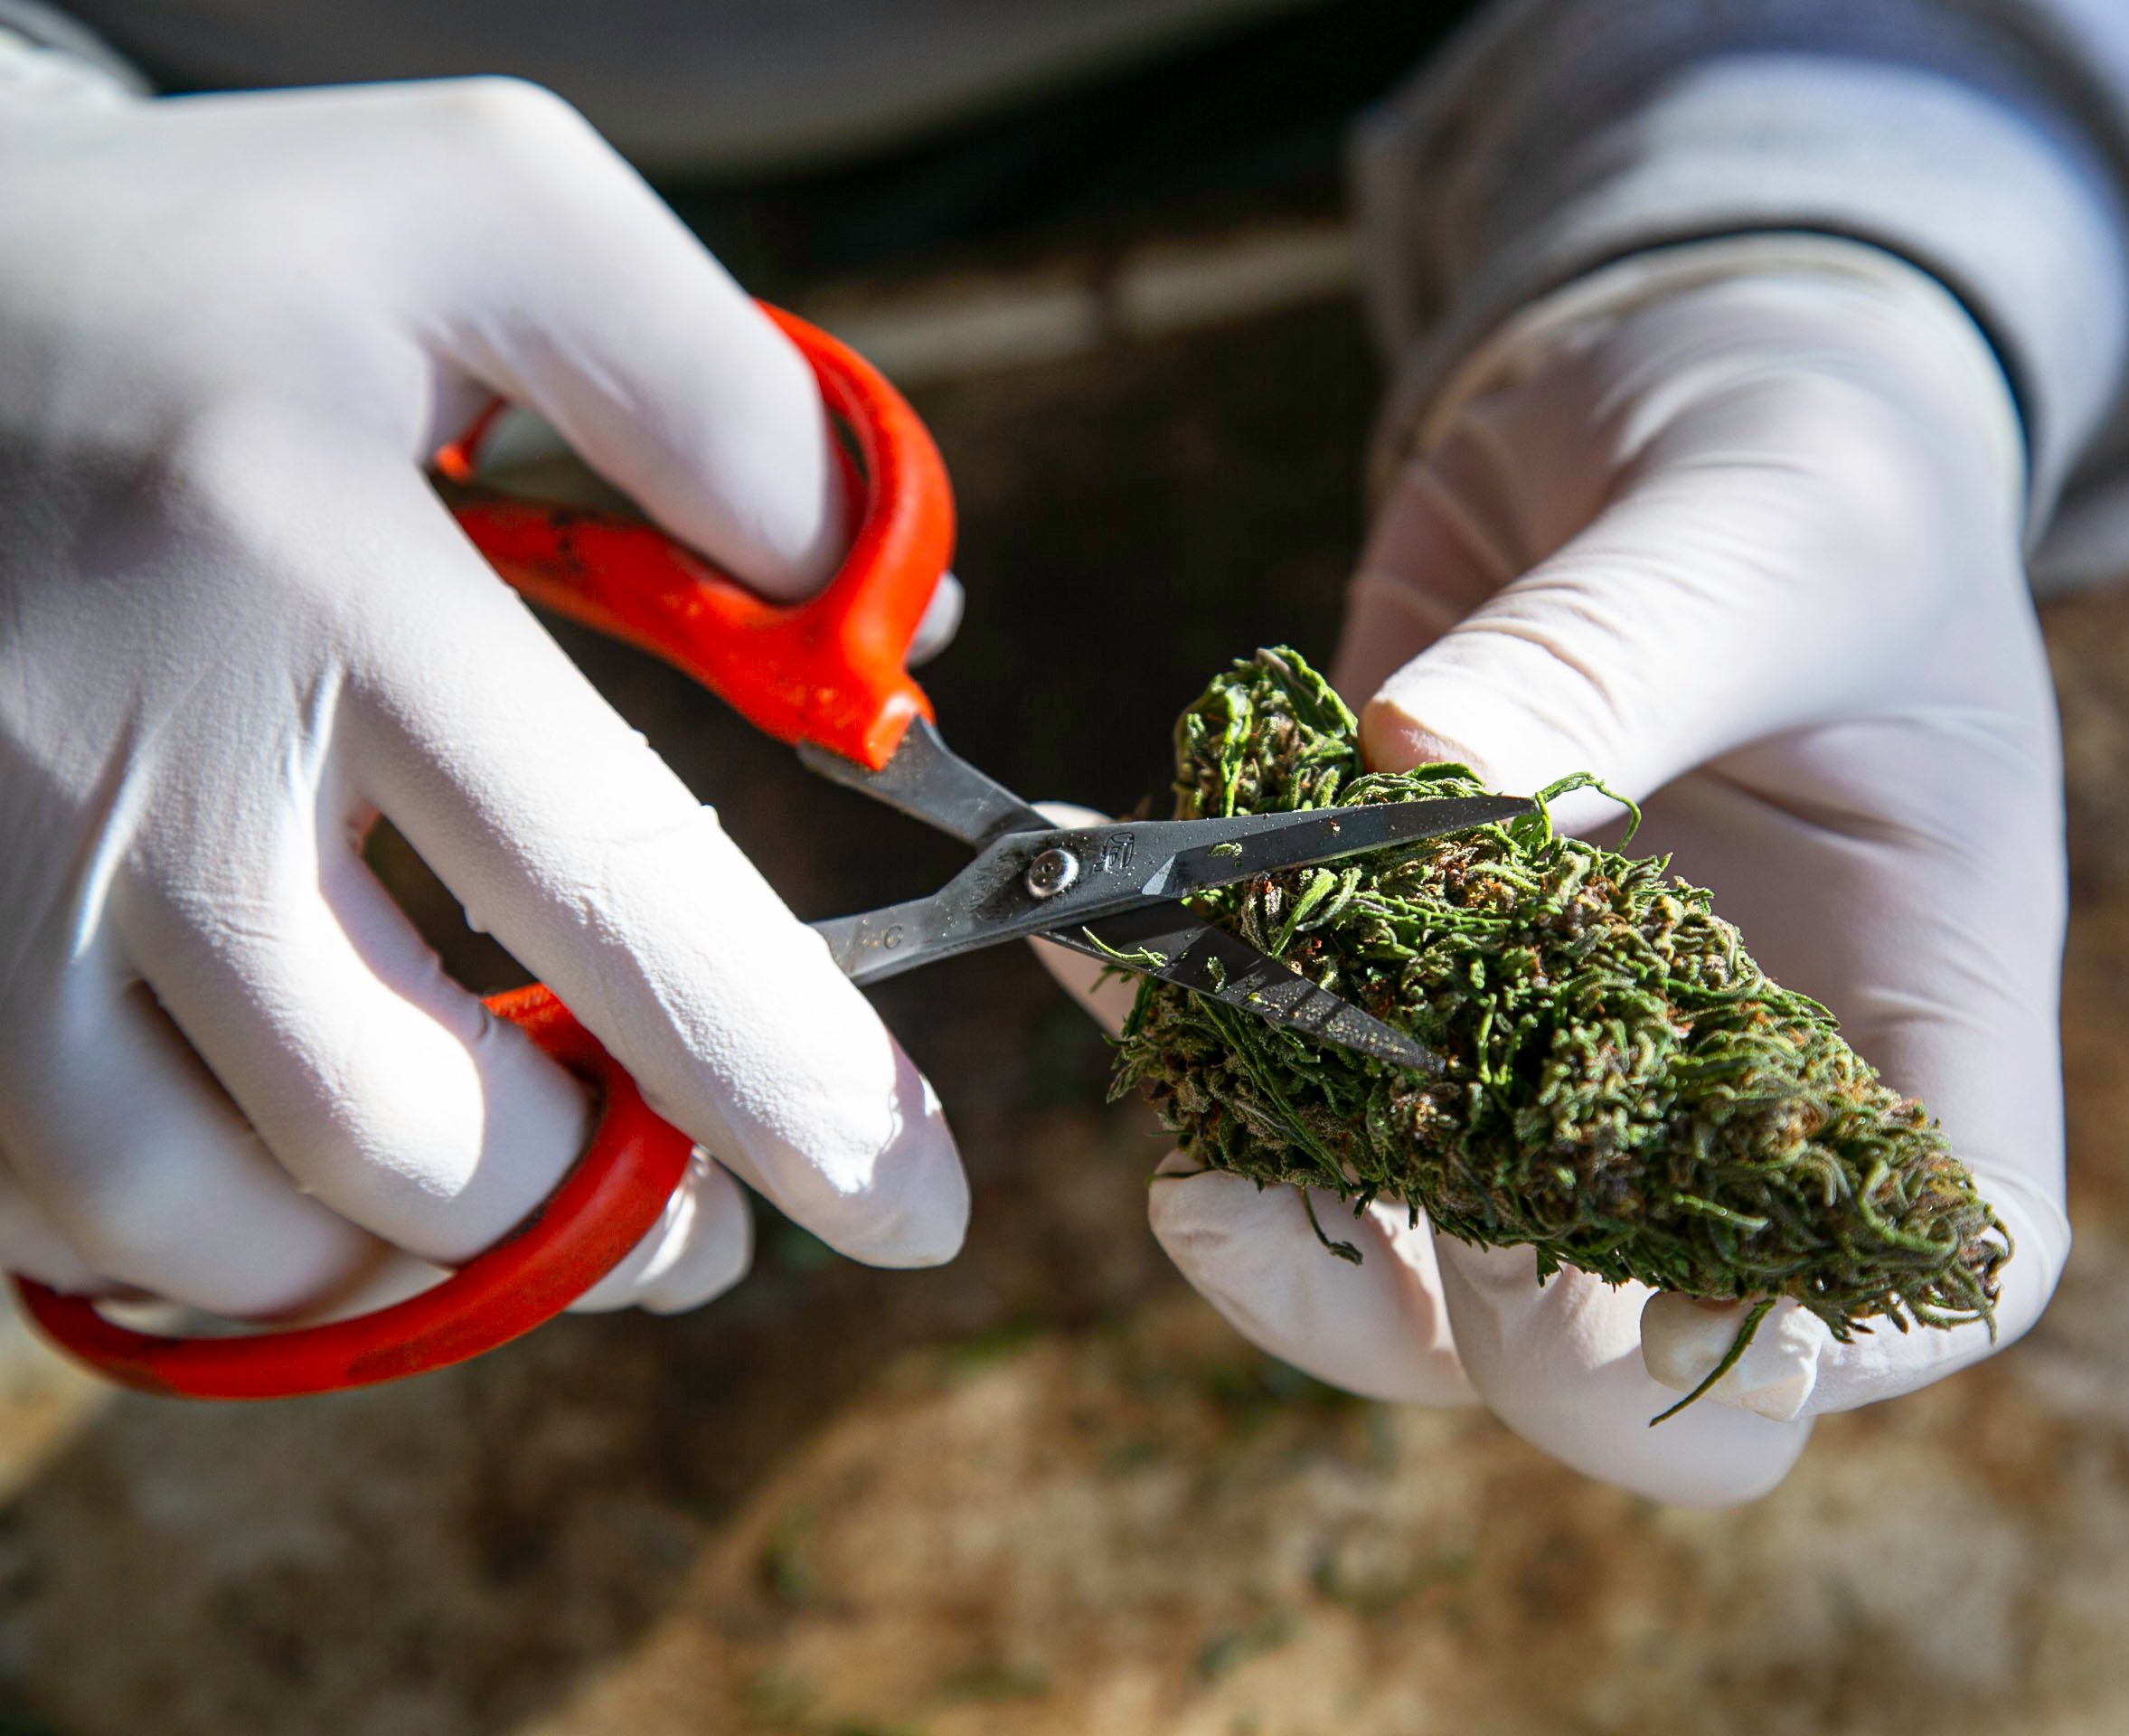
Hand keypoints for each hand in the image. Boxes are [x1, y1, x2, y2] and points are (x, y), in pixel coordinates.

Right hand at [0, 74, 965, 1324]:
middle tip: (702, 1213)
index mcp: (311, 567)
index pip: (616, 895)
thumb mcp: (487, 212)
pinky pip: (56, 1213)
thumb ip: (727, 410)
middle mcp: (116, 758)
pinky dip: (219, 1243)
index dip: (791, 1084)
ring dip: (412, 1259)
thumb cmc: (205, 254)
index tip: (920, 1211)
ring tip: (530, 1197)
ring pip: (214, 1227)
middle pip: (405, 1129)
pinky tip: (311, 1169)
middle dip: (594, 1210)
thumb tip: (890, 653)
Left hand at [1043, 239, 2067, 1503]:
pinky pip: (1293, 1094)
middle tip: (1386, 1173)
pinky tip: (1101, 945)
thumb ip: (1621, 653)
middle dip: (1508, 1336)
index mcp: (1912, 1011)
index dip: (1800, 1352)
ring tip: (1186, 1126)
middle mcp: (1729, 1088)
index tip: (1656, 1309)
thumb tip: (1418, 762)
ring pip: (1432, 1285)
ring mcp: (1554, 1059)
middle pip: (1637, 1353)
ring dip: (1299, 1241)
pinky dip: (1188, 1051)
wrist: (1669, 392)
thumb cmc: (1810, 453)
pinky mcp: (1404, 983)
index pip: (1922, 1282)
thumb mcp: (1770, 527)